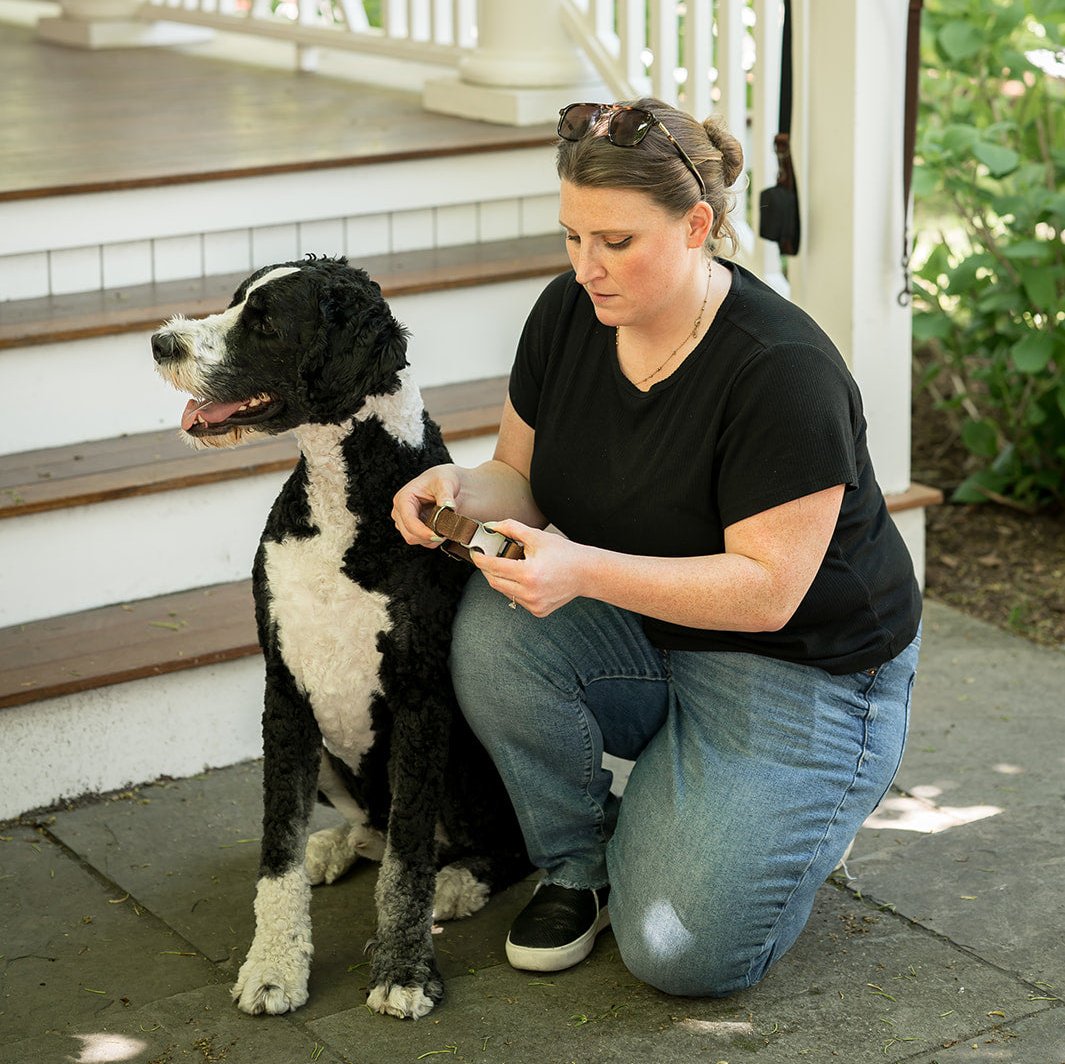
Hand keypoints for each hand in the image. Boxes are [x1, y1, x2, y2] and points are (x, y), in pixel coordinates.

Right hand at [391, 465, 461, 547]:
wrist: (451, 485)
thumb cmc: (443, 479)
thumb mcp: (446, 482)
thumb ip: (446, 495)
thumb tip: (448, 506)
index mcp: (404, 498)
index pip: (409, 522)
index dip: (423, 532)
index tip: (438, 535)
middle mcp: (401, 512)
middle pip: (410, 535)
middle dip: (429, 536)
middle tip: (447, 530)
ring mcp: (407, 522)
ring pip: (417, 540)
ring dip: (433, 538)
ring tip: (446, 525)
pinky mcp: (415, 529)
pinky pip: (424, 542)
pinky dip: (435, 539)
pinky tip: (443, 527)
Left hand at [471, 519, 590, 616]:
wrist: (586, 573)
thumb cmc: (565, 554)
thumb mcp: (537, 537)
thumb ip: (512, 529)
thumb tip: (493, 526)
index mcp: (528, 573)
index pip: (494, 566)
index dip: (481, 558)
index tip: (475, 552)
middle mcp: (530, 592)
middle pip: (494, 581)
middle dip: (487, 569)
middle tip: (487, 557)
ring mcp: (534, 604)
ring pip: (505, 592)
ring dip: (501, 579)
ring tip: (509, 566)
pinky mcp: (538, 611)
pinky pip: (517, 599)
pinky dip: (515, 589)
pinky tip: (524, 579)